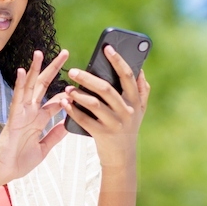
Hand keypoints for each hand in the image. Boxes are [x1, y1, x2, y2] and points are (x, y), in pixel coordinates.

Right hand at [0, 49, 70, 182]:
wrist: (5, 171)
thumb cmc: (20, 161)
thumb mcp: (44, 148)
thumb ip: (55, 135)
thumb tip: (68, 125)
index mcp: (38, 119)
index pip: (55, 101)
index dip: (66, 93)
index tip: (78, 84)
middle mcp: (31, 112)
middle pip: (44, 85)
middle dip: (54, 69)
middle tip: (65, 53)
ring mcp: (22, 112)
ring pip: (30, 86)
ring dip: (35, 69)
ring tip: (40, 52)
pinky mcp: (14, 117)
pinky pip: (18, 98)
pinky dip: (20, 85)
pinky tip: (23, 71)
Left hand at [62, 45, 150, 170]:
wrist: (122, 158)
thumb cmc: (128, 128)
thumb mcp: (139, 110)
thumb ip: (141, 90)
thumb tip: (140, 69)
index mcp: (135, 101)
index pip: (128, 76)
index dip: (118, 61)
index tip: (107, 48)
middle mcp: (127, 111)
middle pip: (107, 89)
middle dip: (88, 78)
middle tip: (73, 71)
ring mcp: (115, 124)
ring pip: (94, 104)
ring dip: (79, 94)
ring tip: (67, 88)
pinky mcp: (102, 135)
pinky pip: (85, 120)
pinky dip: (73, 110)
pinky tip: (65, 103)